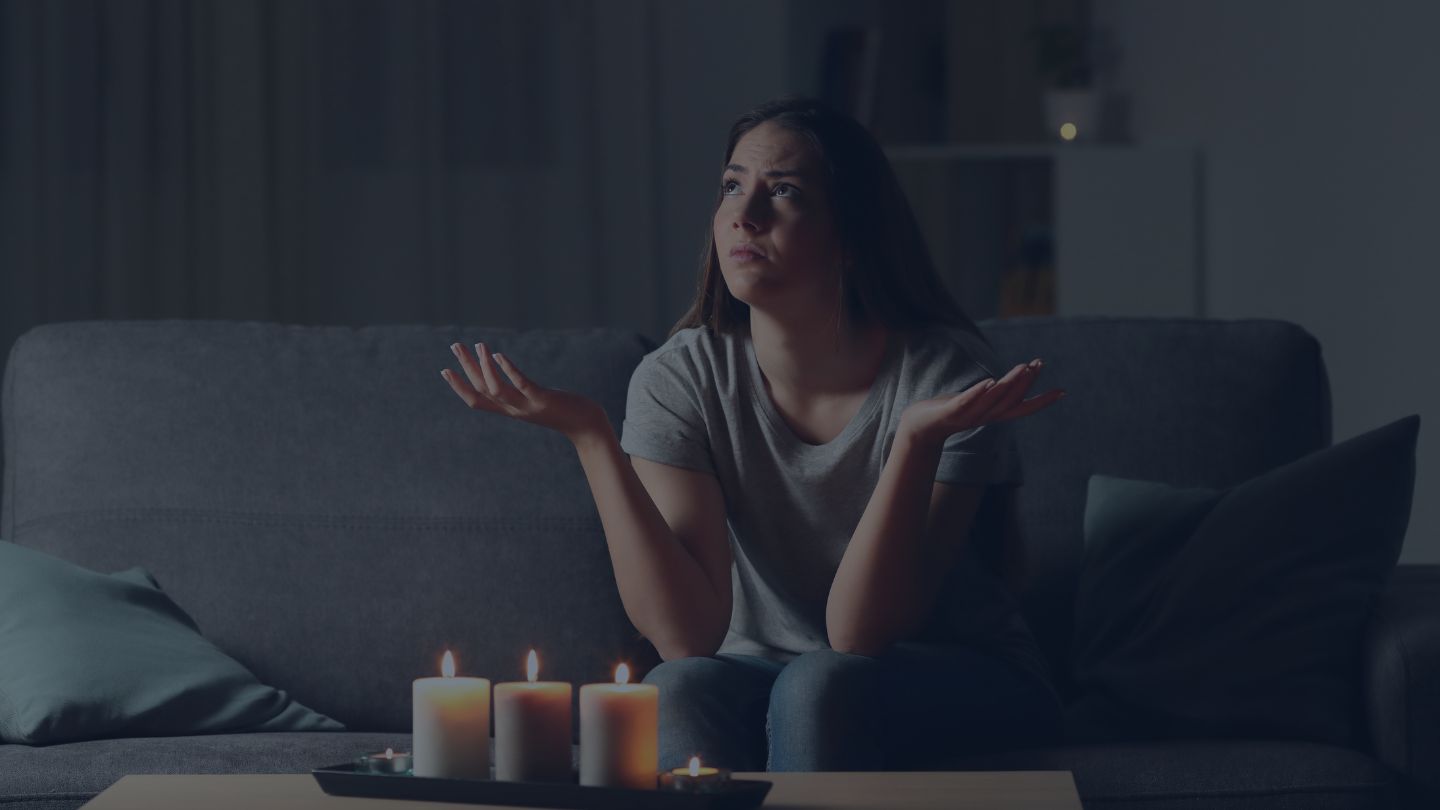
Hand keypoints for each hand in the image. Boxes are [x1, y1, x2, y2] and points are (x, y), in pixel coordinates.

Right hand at [442, 342, 606, 440]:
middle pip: (482, 390)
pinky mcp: (543, 399)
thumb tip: (508, 374)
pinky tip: (499, 355)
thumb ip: (520, 393)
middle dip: (466, 368)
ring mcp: (528, 406)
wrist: (586, 425)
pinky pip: (521, 384)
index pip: (476, 401)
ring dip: (484, 366)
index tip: (444, 370)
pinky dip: (508, 370)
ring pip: (496, 389)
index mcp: (510, 411)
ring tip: (478, 344)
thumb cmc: (562, 411)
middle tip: (455, 345)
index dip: (459, 387)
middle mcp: (514, 410)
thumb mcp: (535, 402)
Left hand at [897, 358, 1065, 448]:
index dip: (1042, 401)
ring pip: (993, 400)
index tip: (1062, 391)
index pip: (1022, 409)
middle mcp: (984, 417)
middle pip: (1010, 401)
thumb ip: (995, 396)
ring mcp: (967, 416)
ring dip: (1008, 384)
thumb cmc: (950, 412)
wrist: (920, 427)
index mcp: (993, 415)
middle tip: (1038, 364)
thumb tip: (1009, 383)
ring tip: (1021, 367)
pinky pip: (966, 403)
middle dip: (1025, 382)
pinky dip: (978, 393)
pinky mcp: (950, 412)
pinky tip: (988, 382)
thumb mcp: (976, 403)